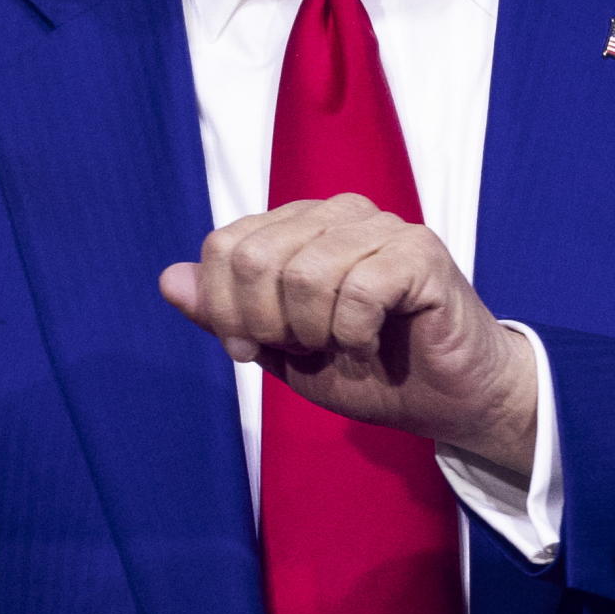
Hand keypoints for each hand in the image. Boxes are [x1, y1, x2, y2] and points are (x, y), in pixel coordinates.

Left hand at [158, 195, 541, 477]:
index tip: (251, 350)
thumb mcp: (280, 350)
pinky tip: (371, 343)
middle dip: (265, 324)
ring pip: (303, 273)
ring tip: (340, 347)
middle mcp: (337, 213)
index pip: (224, 246)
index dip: (224, 310)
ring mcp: (381, 226)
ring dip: (314, 332)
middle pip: (255, 256)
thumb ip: (226, 316)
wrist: (445, 400)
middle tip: (301, 350)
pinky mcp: (419, 251)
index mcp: (298, 226)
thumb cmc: (367, 371)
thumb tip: (169, 280)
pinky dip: (354, 334)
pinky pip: (357, 290)